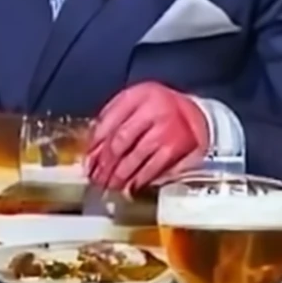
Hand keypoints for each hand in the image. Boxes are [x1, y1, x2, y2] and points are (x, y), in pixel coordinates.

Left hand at [86, 82, 209, 191]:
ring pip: (135, 157)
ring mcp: (165, 130)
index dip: (94, 143)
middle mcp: (151, 110)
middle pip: (120, 140)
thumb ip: (112, 118)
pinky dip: (139, 180)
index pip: (108, 121)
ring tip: (109, 185)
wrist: (193, 113)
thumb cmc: (157, 108)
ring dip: (119, 175)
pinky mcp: (175, 147)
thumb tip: (93, 148)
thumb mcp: (134, 102)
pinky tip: (129, 186)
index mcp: (136, 96)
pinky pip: (153, 167)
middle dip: (105, 162)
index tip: (88, 159)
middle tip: (96, 177)